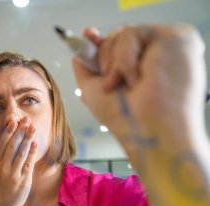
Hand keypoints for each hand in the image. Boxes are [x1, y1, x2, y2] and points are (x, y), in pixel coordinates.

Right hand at [0, 117, 37, 205]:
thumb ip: (1, 158)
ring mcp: (13, 175)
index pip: (1, 145)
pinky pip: (28, 164)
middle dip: (20, 132)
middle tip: (26, 120)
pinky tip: (35, 143)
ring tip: (32, 128)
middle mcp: (3, 169)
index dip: (8, 132)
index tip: (13, 122)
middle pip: (12, 147)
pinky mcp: (23, 181)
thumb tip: (9, 139)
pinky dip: (32, 153)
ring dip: (27, 139)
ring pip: (21, 153)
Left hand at [72, 24, 205, 142]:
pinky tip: (135, 79)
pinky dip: (125, 58)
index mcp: (132, 69)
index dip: (98, 39)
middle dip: (104, 54)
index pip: (115, 44)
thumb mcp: (91, 90)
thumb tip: (77, 54)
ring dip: (114, 62)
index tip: (88, 35)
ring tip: (126, 85)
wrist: (146, 127)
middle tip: (108, 81)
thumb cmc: (122, 117)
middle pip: (117, 35)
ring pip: (123, 34)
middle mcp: (147, 56)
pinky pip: (133, 34)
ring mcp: (159, 47)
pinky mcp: (172, 39)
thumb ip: (85, 69)